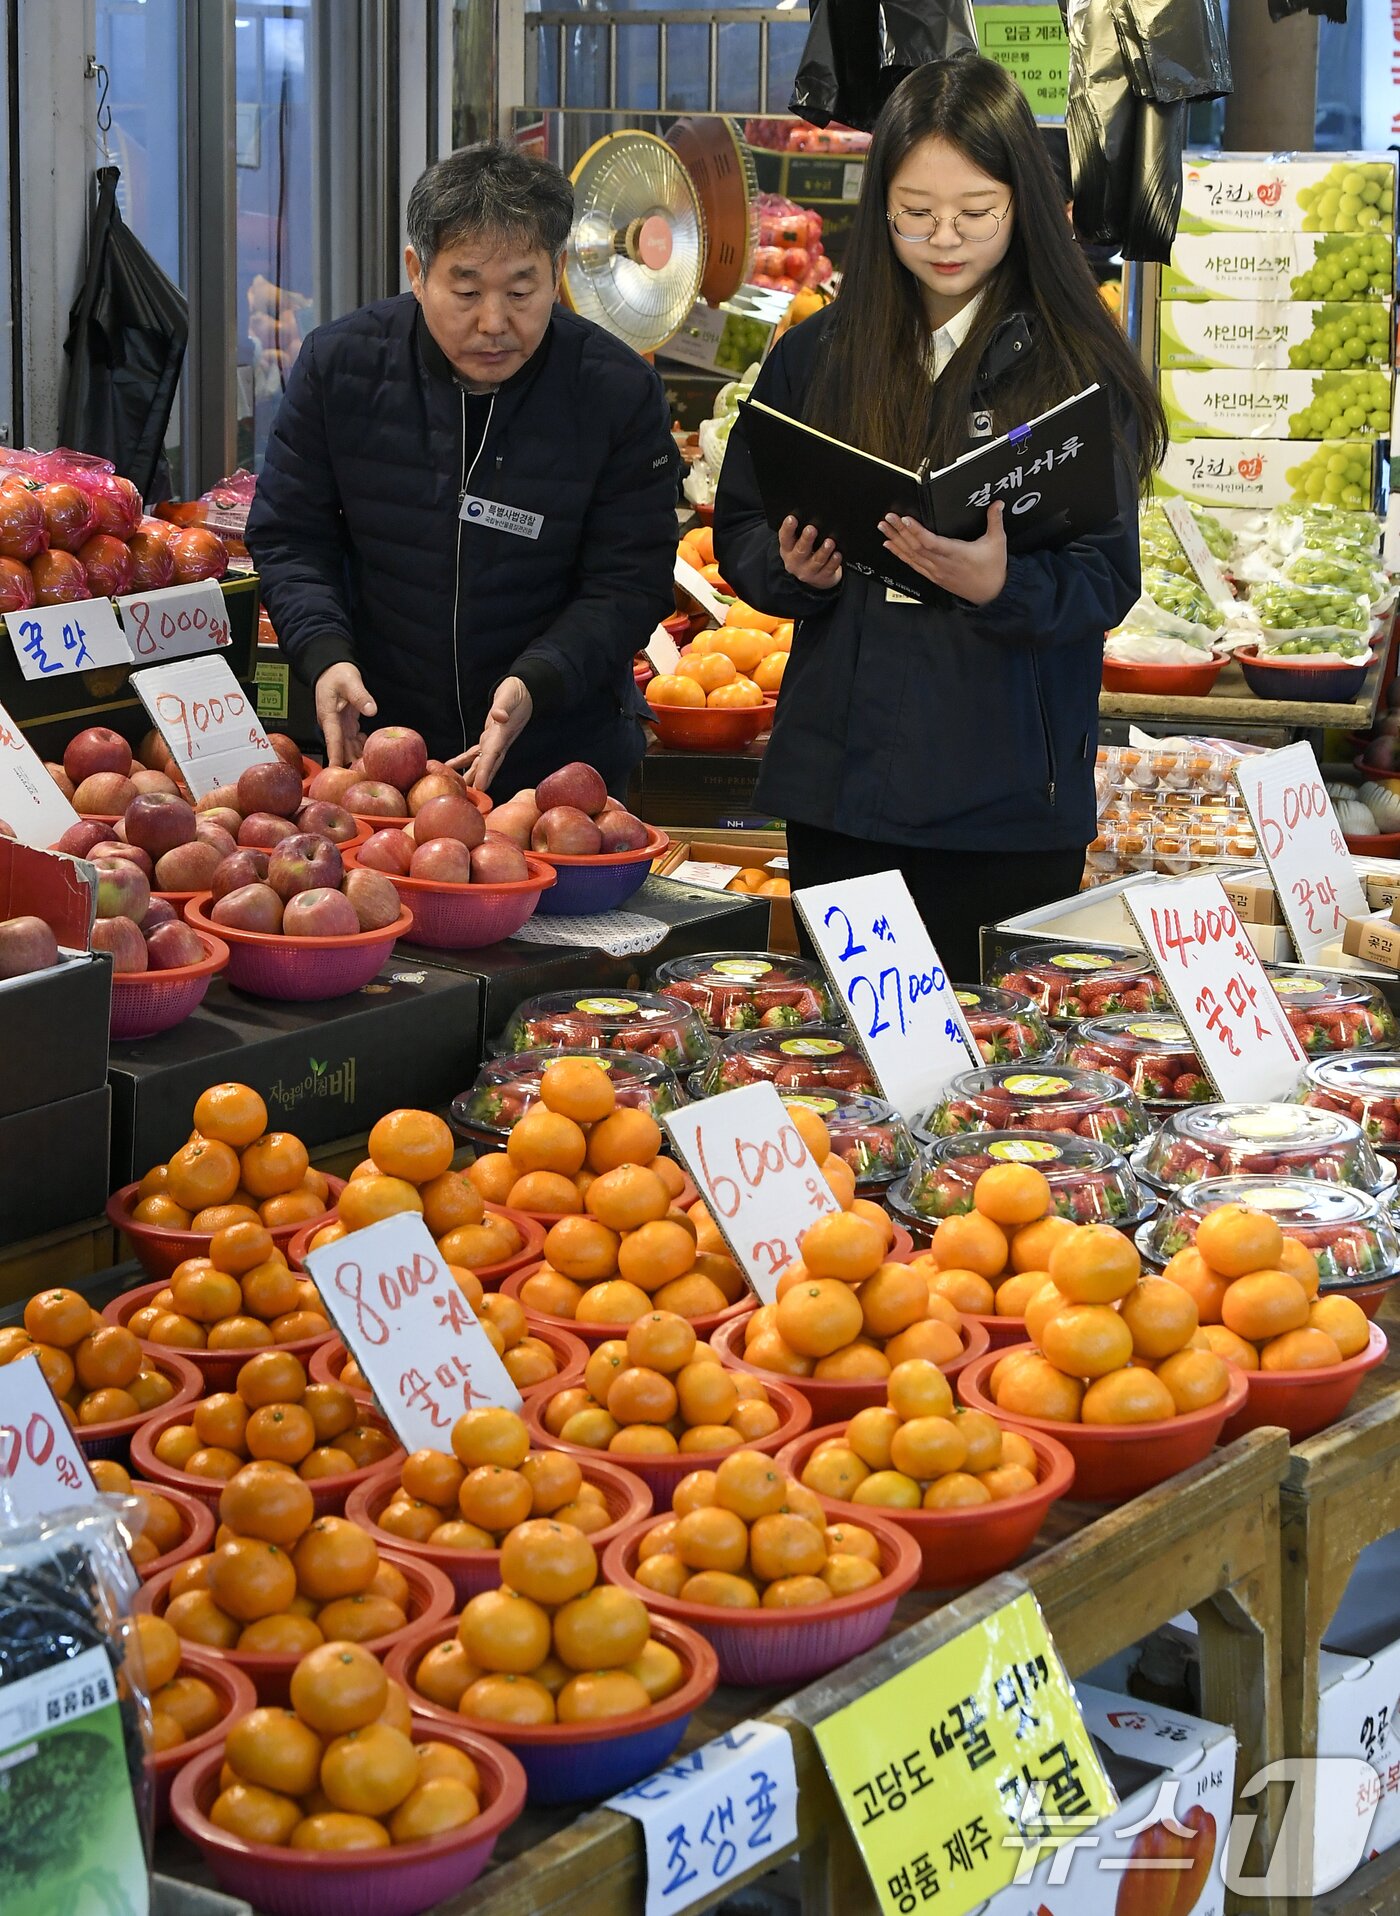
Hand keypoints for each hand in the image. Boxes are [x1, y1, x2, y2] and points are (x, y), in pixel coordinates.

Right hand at [314, 662, 376, 766]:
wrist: (331, 668)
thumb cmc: (337, 673)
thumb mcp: (350, 681)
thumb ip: (360, 696)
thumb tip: (371, 710)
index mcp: (329, 716)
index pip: (332, 740)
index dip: (335, 756)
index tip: (336, 771)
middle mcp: (332, 724)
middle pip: (340, 748)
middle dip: (349, 762)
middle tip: (363, 773)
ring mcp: (339, 725)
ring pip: (347, 746)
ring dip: (356, 755)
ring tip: (369, 767)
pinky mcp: (345, 724)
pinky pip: (353, 740)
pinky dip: (361, 746)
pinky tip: (370, 749)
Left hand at [448, 676, 532, 790]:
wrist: (525, 692)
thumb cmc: (517, 693)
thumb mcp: (510, 696)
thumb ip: (504, 706)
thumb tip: (498, 716)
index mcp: (502, 734)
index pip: (493, 756)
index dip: (486, 771)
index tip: (480, 787)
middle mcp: (499, 742)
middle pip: (487, 766)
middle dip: (478, 781)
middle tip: (468, 797)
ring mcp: (494, 742)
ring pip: (480, 763)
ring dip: (470, 775)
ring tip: (458, 788)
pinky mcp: (489, 738)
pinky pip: (475, 753)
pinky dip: (463, 760)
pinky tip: (451, 766)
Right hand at [778, 515, 842, 587]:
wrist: (814, 575)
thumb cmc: (805, 552)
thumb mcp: (796, 543)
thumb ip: (799, 532)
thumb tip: (808, 513)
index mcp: (787, 550)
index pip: (785, 538)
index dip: (788, 528)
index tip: (792, 518)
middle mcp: (795, 562)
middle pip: (800, 551)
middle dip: (806, 539)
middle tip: (811, 528)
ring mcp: (808, 571)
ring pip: (816, 561)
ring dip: (823, 551)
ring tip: (829, 542)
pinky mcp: (821, 577)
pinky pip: (828, 569)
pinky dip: (834, 562)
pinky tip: (837, 554)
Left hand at [880, 502, 1007, 603]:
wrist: (991, 594)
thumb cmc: (993, 569)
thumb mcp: (998, 542)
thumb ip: (995, 521)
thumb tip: (997, 503)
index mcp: (956, 554)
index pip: (930, 542)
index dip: (916, 531)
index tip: (905, 519)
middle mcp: (942, 564)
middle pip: (915, 547)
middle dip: (899, 531)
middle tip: (888, 518)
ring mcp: (936, 572)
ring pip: (911, 556)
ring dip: (896, 541)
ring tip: (883, 528)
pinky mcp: (933, 576)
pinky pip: (913, 565)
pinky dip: (900, 554)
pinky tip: (890, 546)